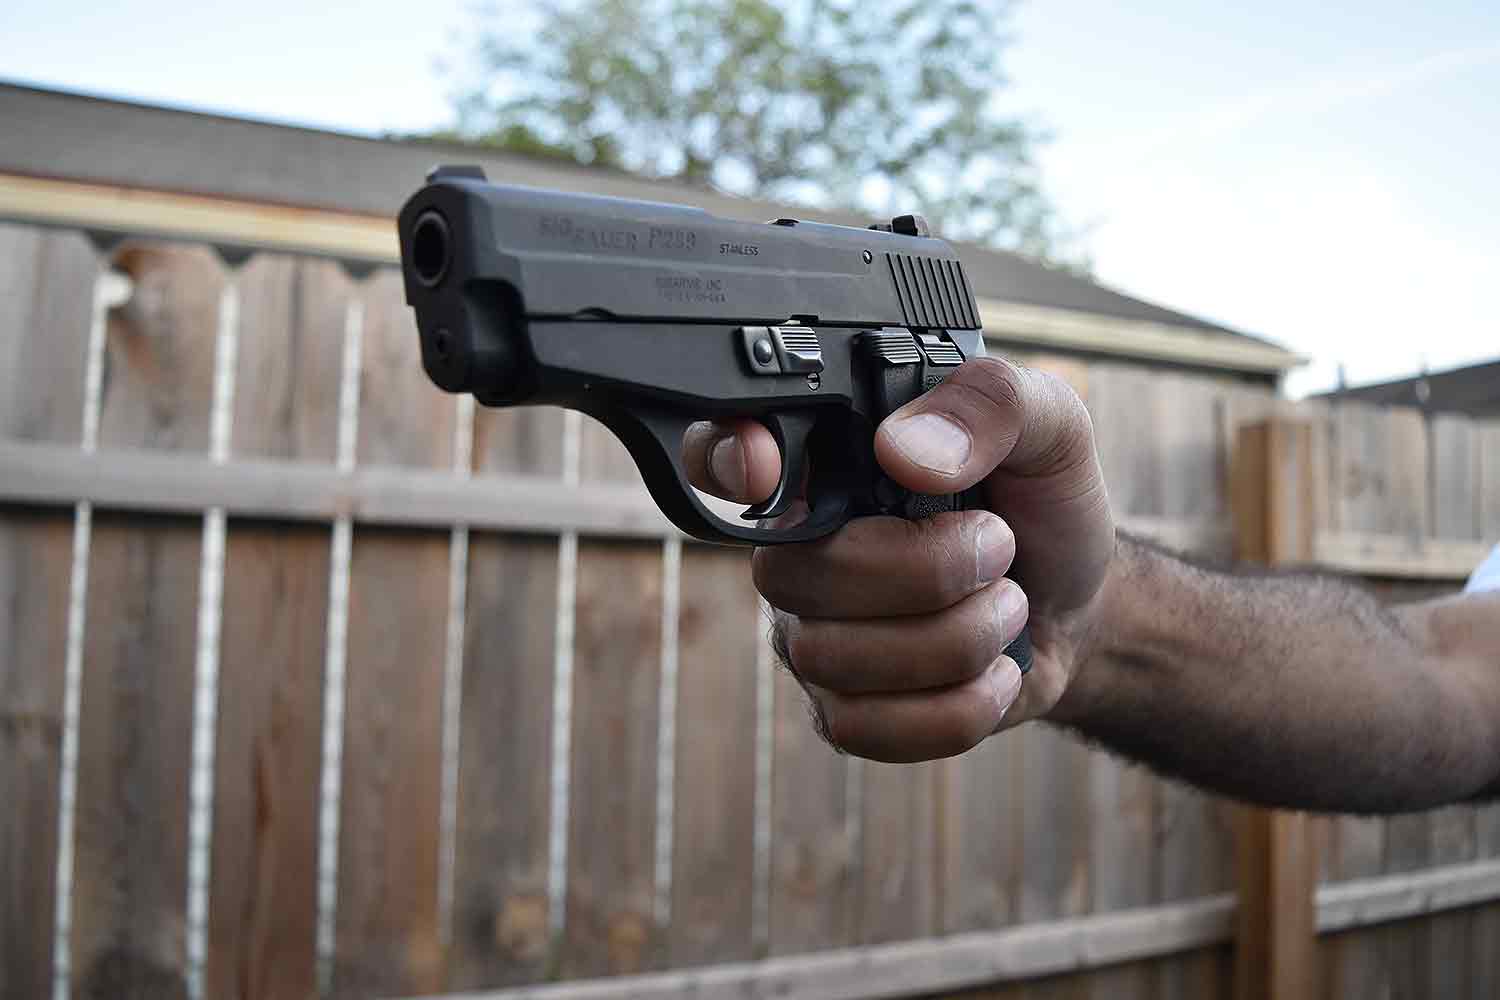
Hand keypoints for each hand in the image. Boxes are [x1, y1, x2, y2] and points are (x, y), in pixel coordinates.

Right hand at [682, 357, 1115, 761]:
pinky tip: (993, 672)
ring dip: (960, 639)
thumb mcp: (1047, 426)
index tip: (770, 467)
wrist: (1079, 605)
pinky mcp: (845, 714)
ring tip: (1006, 605)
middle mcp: (798, 552)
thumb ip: (989, 405)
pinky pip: (870, 729)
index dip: (723, 459)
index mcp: (825, 467)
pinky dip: (959, 706)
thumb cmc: (1041, 505)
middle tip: (998, 545)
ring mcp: (812, 637)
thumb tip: (904, 451)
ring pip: (841, 662)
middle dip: (926, 572)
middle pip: (798, 577)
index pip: (720, 455)